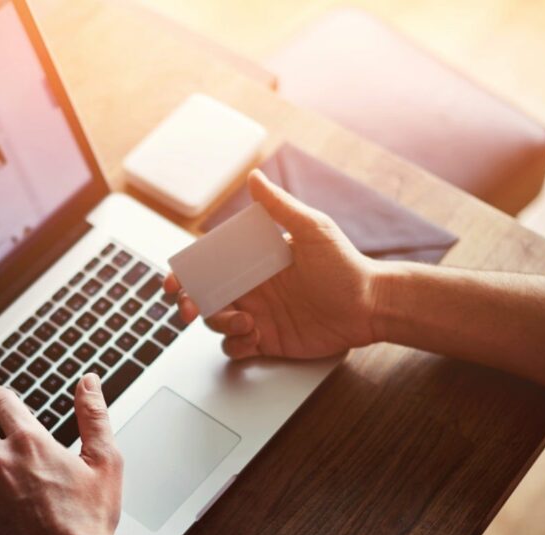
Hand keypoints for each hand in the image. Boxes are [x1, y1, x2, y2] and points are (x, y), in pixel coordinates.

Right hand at [164, 169, 380, 359]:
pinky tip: (253, 338)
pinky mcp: (268, 341)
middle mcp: (252, 288)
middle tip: (188, 310)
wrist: (370, 306)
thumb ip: (279, 207)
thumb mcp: (312, 229)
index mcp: (254, 262)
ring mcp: (258, 315)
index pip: (210, 266)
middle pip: (204, 297)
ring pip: (216, 323)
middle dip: (189, 304)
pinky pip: (236, 347)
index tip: (174, 281)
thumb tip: (254, 178)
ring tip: (247, 323)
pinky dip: (236, 345)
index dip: (186, 273)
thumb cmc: (346, 265)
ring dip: (220, 325)